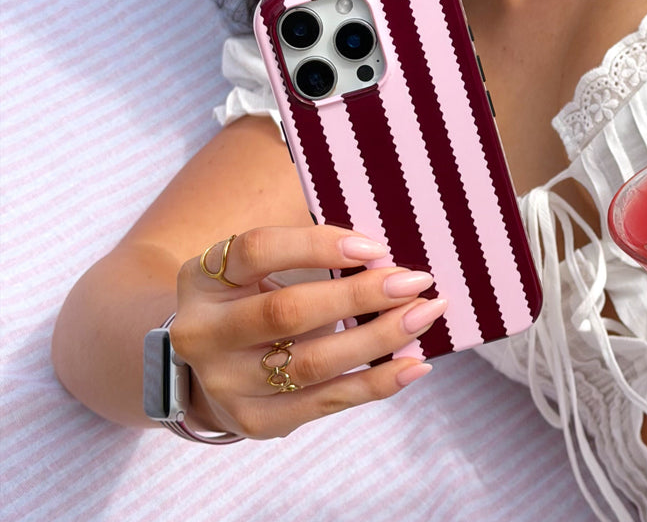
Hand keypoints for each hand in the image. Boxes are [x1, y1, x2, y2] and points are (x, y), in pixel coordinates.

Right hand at [170, 225, 445, 437]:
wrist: (205, 367)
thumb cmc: (251, 298)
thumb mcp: (257, 268)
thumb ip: (308, 255)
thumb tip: (382, 257)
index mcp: (204, 279)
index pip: (258, 250)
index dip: (317, 244)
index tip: (373, 247)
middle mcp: (204, 333)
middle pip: (288, 312)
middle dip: (360, 295)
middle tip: (415, 281)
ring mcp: (226, 384)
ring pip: (312, 363)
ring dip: (379, 338)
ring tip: (423, 315)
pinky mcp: (255, 421)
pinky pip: (326, 401)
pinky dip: (376, 383)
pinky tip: (413, 364)